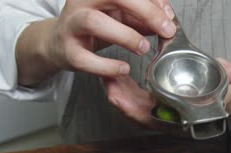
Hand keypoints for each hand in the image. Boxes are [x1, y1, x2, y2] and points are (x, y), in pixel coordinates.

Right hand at [17, 0, 176, 85]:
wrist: (62, 43)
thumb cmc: (98, 26)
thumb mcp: (123, 15)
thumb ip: (145, 15)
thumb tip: (168, 19)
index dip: (152, 2)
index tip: (169, 18)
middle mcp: (81, 2)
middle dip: (145, 12)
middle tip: (165, 30)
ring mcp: (71, 25)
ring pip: (94, 22)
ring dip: (125, 36)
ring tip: (144, 48)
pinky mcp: (67, 51)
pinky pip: (85, 58)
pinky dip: (107, 66)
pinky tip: (124, 68)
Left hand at [102, 58, 230, 127]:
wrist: (220, 98)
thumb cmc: (219, 94)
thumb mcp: (224, 84)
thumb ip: (228, 77)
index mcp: (180, 121)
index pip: (152, 120)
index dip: (132, 110)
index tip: (117, 97)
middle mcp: (166, 121)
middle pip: (135, 114)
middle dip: (119, 98)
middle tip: (107, 80)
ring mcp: (159, 114)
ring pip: (132, 107)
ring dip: (118, 92)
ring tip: (108, 74)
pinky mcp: (154, 105)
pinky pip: (134, 100)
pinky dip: (124, 89)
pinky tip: (117, 75)